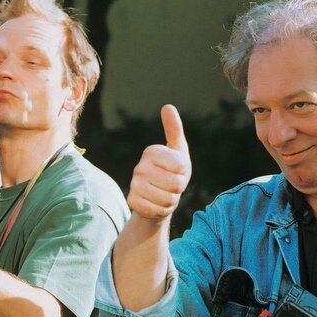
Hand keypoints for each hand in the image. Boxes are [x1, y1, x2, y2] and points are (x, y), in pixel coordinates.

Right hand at [127, 104, 191, 221]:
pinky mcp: (132, 202)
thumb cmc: (172, 171)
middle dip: (179, 188)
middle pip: (176, 184)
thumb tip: (167, 106)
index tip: (176, 170)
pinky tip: (156, 204)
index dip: (184, 172)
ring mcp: (134, 185)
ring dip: (171, 200)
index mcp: (151, 151)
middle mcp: (139, 167)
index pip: (180, 166)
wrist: (156, 197)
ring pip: (168, 199)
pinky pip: (157, 210)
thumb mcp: (178, 150)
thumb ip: (174, 129)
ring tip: (164, 194)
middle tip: (171, 185)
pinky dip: (161, 210)